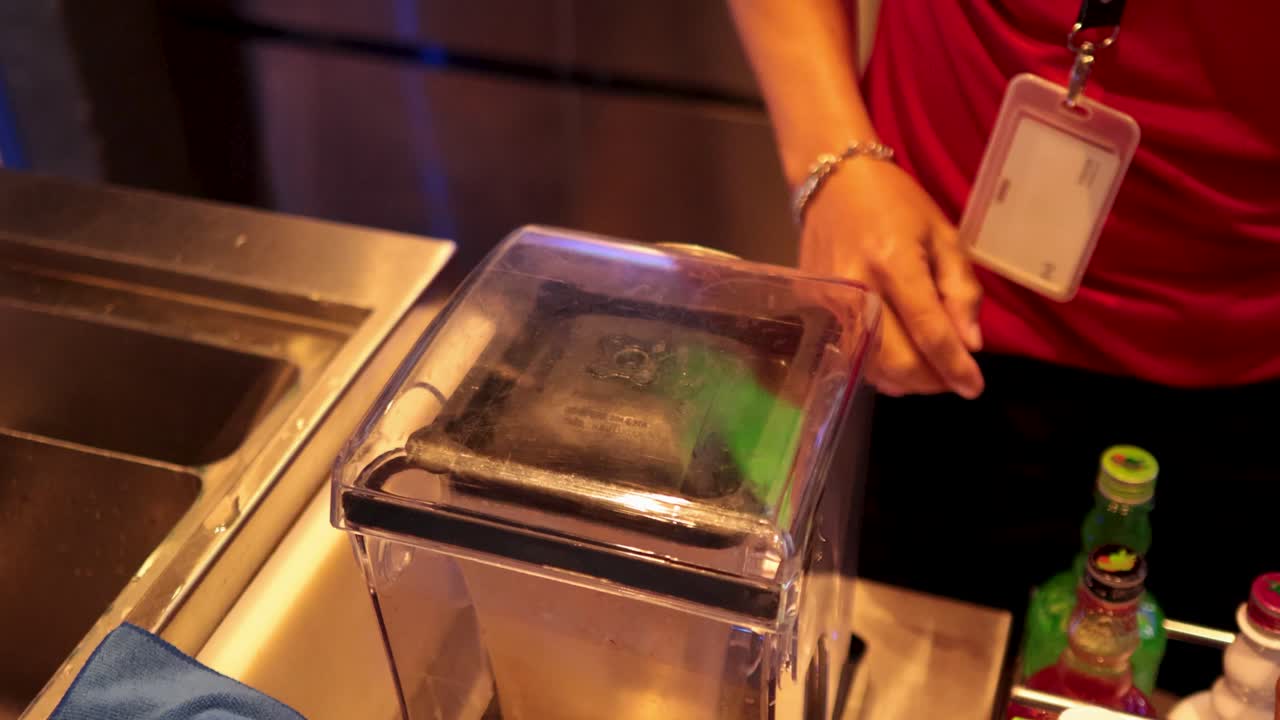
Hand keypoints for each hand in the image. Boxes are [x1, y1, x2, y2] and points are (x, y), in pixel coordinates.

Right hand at [798, 159, 984, 397]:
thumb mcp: (943, 235)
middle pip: (896, 361)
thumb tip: (970, 344)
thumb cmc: (896, 203)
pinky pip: (850, 353)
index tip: (974, 388)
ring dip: (906, 380)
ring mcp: (831, 302)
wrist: (833, 182)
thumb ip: (960, 289)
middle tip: (953, 378)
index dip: (955, 367)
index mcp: (895, 263)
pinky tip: (898, 358)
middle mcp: (858, 288)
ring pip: (871, 367)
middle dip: (931, 381)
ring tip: (929, 368)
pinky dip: (879, 368)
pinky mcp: (815, 308)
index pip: (929, 331)